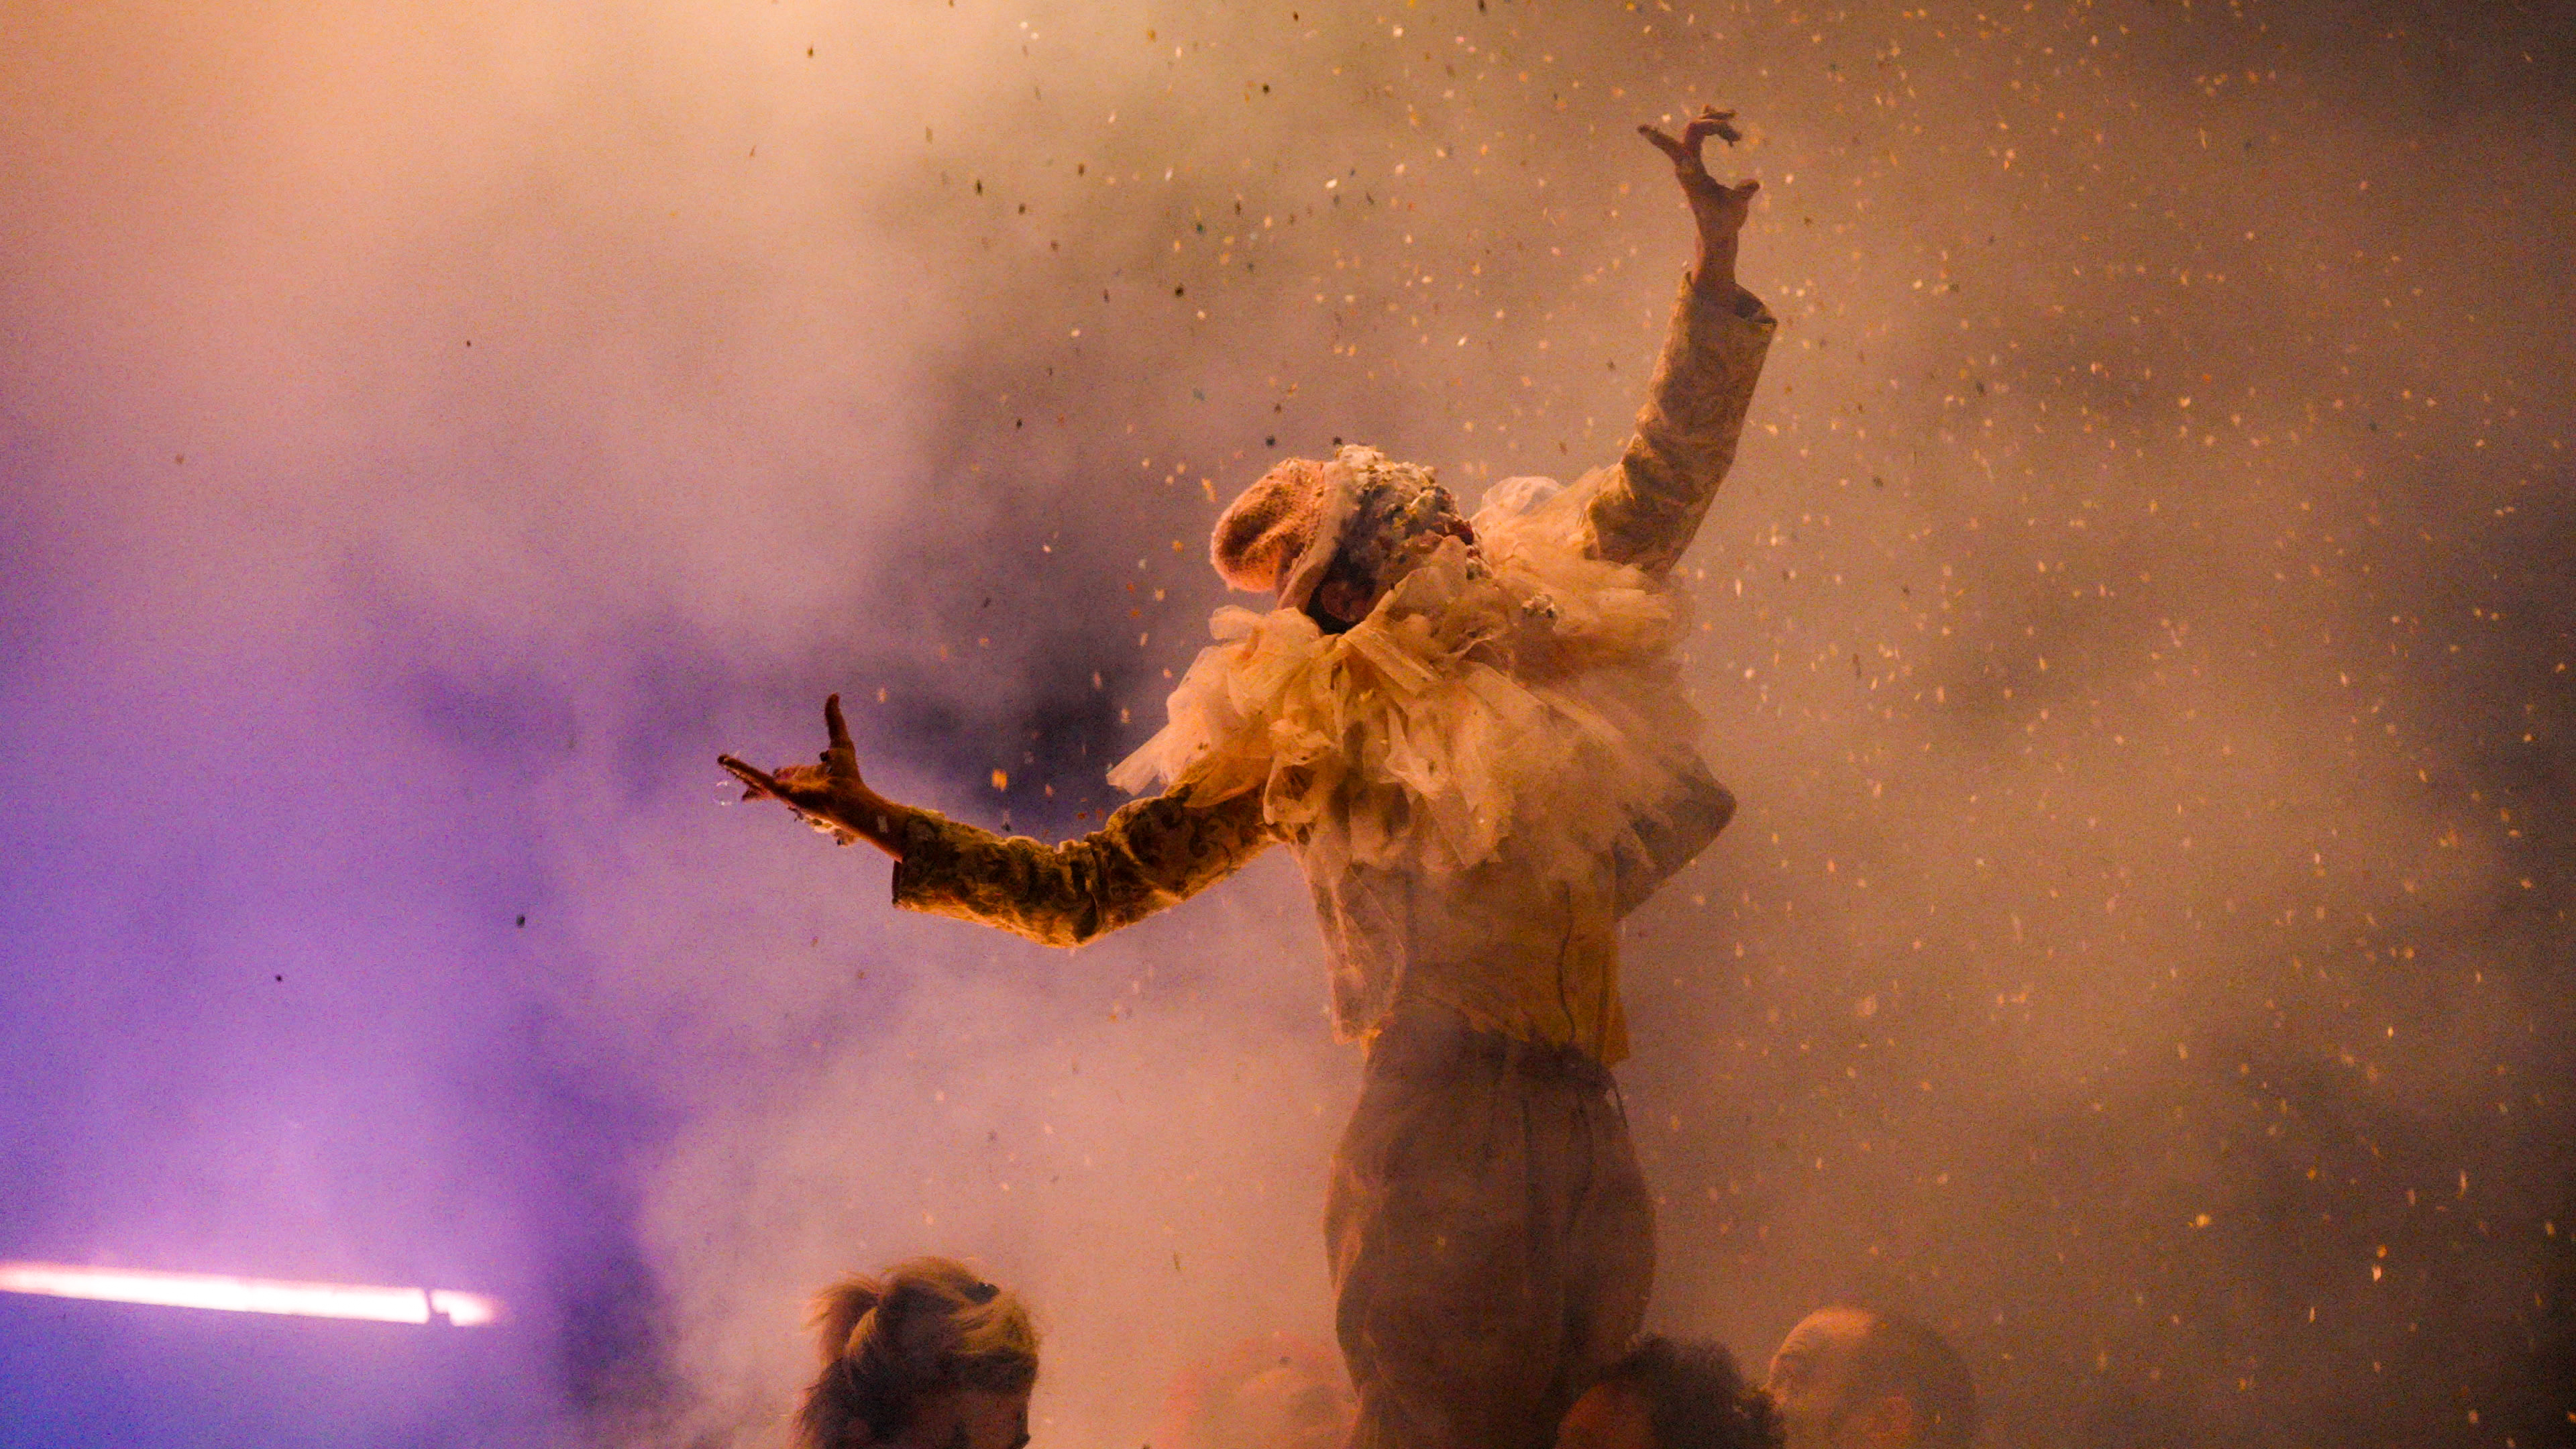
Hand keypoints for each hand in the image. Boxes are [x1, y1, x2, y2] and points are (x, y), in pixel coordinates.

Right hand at [719, 694, 908, 856]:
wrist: (846, 795)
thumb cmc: (847, 774)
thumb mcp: (839, 740)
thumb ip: (834, 719)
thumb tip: (834, 695)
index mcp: (808, 776)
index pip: (791, 773)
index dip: (786, 771)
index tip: (780, 770)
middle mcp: (794, 784)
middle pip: (767, 781)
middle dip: (751, 778)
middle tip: (736, 772)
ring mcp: (784, 790)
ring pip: (755, 779)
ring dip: (737, 770)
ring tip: (721, 760)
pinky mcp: (778, 792)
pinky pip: (755, 778)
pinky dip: (740, 768)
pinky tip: (726, 761)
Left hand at [1637, 105, 1758, 289]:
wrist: (1716, 231)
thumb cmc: (1723, 221)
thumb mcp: (1736, 209)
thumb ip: (1742, 195)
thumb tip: (1753, 185)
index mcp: (1690, 174)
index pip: (1673, 149)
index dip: (1659, 139)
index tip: (1640, 128)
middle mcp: (1686, 165)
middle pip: (1692, 129)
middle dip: (1714, 123)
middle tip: (1740, 137)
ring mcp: (1689, 162)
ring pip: (1696, 129)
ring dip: (1715, 122)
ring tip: (1736, 126)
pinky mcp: (1696, 162)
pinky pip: (1698, 135)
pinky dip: (1707, 123)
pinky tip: (1710, 107)